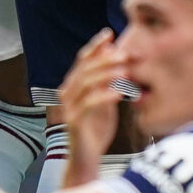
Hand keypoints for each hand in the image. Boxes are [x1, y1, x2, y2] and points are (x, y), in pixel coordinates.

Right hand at [54, 29, 127, 146]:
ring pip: (85, 84)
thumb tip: (115, 55)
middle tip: (125, 55)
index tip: (110, 33)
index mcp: (74, 85)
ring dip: (105, 75)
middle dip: (105, 59)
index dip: (95, 46)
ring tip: (124, 71)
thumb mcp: (104, 101)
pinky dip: (103, 97)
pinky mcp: (73, 122)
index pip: (82, 59)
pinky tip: (118, 93)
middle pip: (84, 69)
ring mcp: (68, 108)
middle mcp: (67, 93)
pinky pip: (87, 105)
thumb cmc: (96, 130)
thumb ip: (107, 81)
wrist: (86, 159)